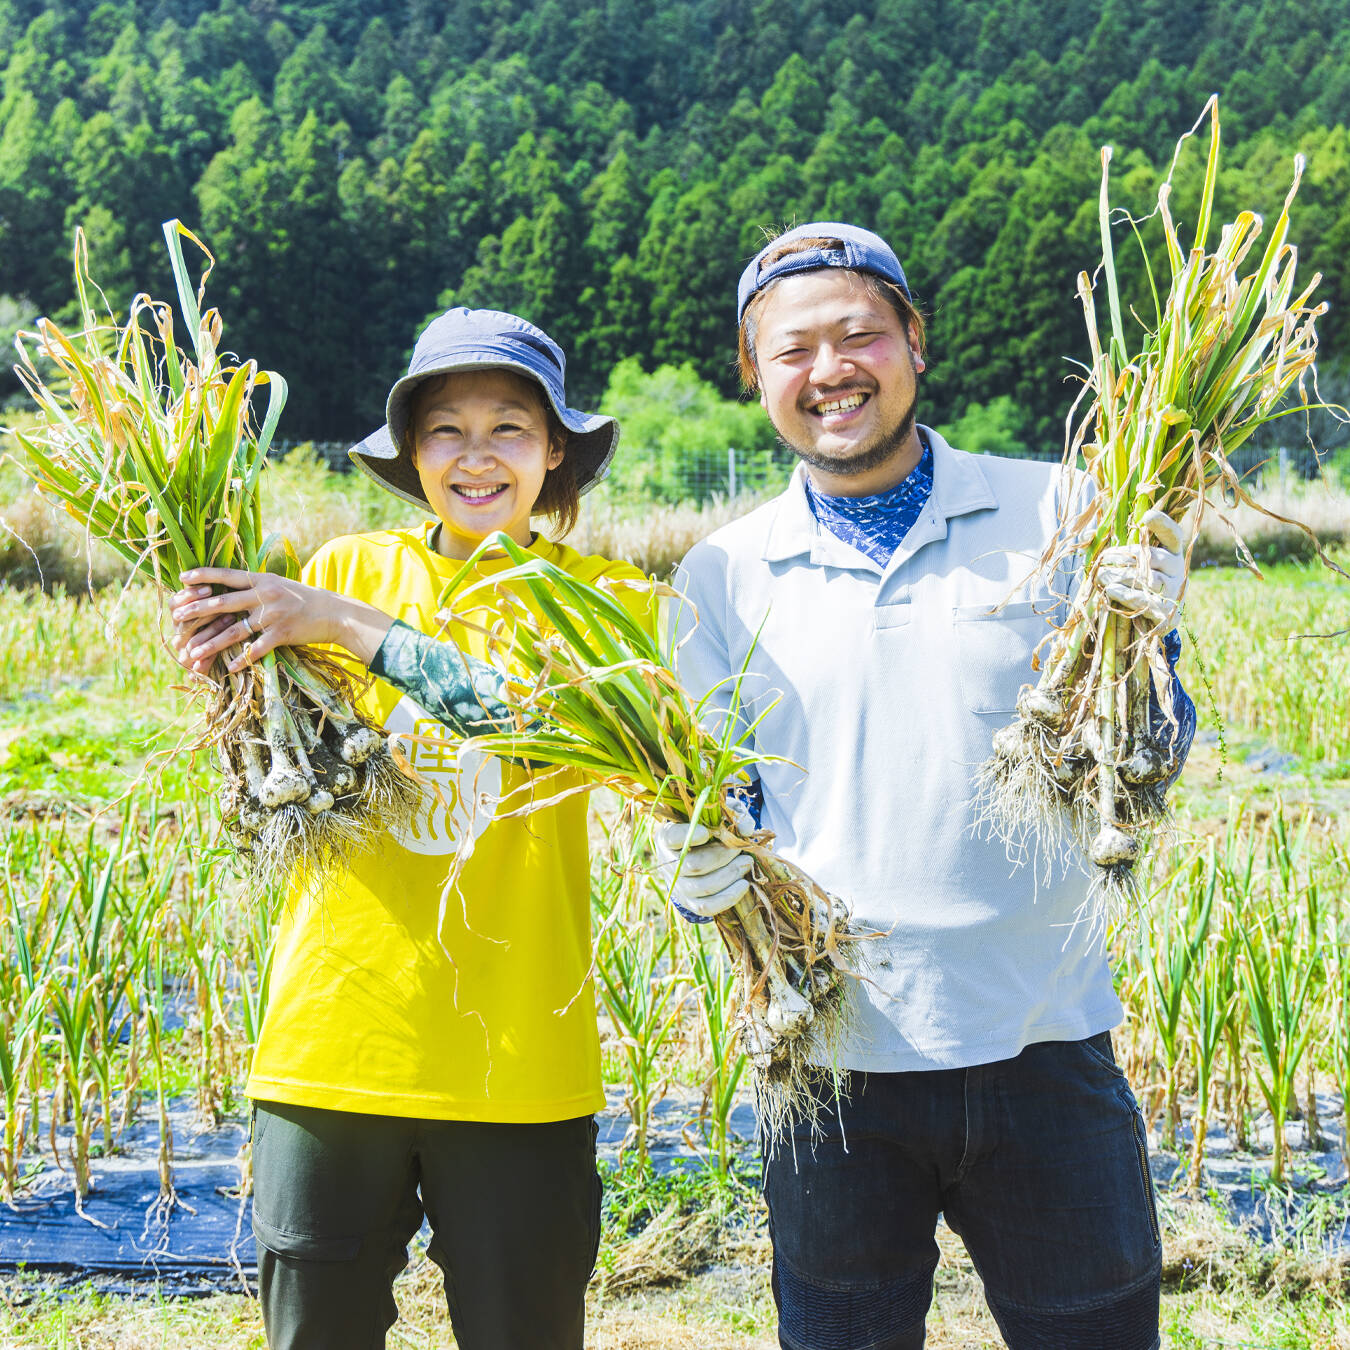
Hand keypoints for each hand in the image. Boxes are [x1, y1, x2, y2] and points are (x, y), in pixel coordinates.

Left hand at [169, 568, 393, 674]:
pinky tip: (228, 668)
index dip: (203, 576)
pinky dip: (242, 659)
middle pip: (224, 602)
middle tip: (177, 617)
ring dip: (212, 643)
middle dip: (197, 610)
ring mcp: (274, 615)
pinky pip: (257, 648)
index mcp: (262, 579)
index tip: (182, 578)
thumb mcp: (279, 584)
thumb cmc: (302, 599)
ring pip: (235, 630)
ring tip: (193, 652)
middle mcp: (265, 595)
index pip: (227, 575)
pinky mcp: (283, 633)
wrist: (334, 612)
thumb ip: (255, 585)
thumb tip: (227, 585)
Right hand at [653, 800, 754, 921]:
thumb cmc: (705, 831)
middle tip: (740, 849)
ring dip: (730, 875)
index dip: (689, 836)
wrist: (694, 856)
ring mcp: (677, 886)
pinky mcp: (689, 903)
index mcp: (667, 837)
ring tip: (747, 863)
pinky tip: (744, 884)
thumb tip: (746, 828)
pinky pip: (706, 908)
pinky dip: (728, 898)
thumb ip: (730, 816)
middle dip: (722, 857)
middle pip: (693, 865)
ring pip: (702, 887)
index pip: (672, 837)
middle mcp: (667, 863)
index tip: (707, 832)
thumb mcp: (715, 817)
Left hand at [1096, 508, 1190, 627]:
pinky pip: (1143, 599)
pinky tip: (1110, 590)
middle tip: (1101, 561)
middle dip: (1122, 557)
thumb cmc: (1133, 585)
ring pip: (1146, 579)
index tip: (1145, 517)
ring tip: (1100, 576)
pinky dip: (1124, 594)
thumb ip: (1110, 549)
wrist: (1147, 621)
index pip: (1172, 534)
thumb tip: (1084, 536)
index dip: (1162, 524)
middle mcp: (1178, 569)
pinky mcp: (1167, 613)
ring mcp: (1175, 591)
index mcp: (1171, 552)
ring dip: (1119, 576)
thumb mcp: (1126, 565)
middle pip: (1151, 557)